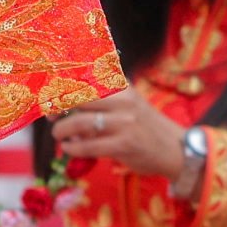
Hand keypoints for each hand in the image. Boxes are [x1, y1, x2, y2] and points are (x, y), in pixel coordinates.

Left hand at [54, 88, 192, 179]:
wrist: (176, 149)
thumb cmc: (145, 127)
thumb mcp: (128, 104)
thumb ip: (101, 101)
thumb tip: (62, 106)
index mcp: (122, 86)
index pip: (85, 78)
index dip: (62, 85)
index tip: (50, 95)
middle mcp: (124, 100)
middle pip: (79, 96)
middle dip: (58, 107)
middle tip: (51, 116)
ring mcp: (125, 122)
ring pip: (80, 122)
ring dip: (62, 130)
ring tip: (59, 135)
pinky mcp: (125, 144)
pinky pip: (89, 145)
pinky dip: (73, 147)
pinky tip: (69, 148)